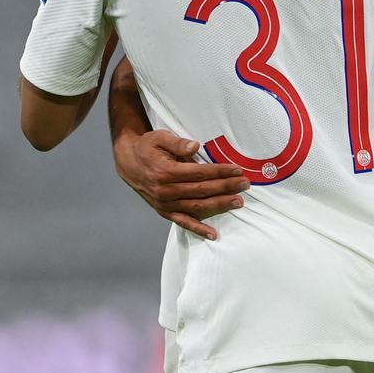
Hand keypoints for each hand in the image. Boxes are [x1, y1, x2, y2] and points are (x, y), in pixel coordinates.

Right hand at [113, 129, 248, 239]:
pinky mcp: (164, 212)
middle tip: (245, 184)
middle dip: (226, 187)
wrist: (128, 163)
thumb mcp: (159, 138)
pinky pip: (183, 222)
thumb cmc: (147, 147)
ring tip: (239, 202)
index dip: (220, 171)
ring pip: (197, 207)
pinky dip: (198, 229)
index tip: (237, 169)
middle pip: (202, 190)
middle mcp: (165, 191)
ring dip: (219, 205)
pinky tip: (213, 235)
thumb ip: (178, 143)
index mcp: (165, 172)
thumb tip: (196, 146)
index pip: (199, 173)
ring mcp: (164, 204)